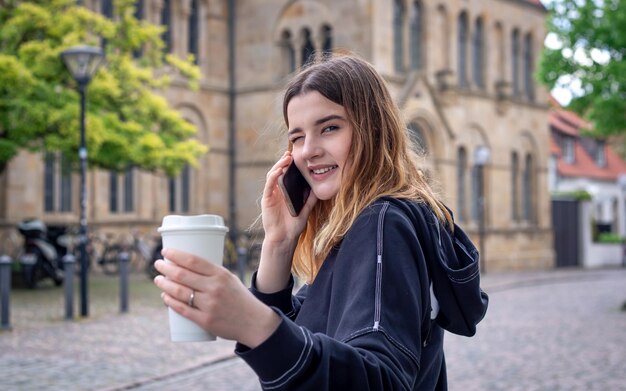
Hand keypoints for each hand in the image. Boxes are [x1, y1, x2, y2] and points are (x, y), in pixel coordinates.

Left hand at [154, 248, 280, 347]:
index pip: (193, 261)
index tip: (165, 251)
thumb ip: (212, 274)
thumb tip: (187, 268)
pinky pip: (183, 310)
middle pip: (183, 275)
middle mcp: (214, 288)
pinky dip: (171, 302)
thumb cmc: (240, 298)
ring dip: (165, 284)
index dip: (176, 255)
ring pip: (180, 292)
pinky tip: (165, 297)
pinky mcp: (206, 320)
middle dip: (166, 268)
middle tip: (158, 265)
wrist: (254, 322)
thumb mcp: (230, 280)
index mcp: (221, 274)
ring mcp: (209, 305)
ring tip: (158, 279)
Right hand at [262, 151, 316, 246]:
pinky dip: (273, 176)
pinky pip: (269, 185)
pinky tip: (279, 170)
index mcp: (285, 192)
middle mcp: (277, 191)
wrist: (284, 238)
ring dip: (278, 166)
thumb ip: (310, 199)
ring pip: (272, 175)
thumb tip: (318, 188)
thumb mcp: (305, 210)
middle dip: (284, 162)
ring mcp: (271, 194)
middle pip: (278, 172)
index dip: (289, 165)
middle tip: (290, 154)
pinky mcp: (267, 199)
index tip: (295, 156)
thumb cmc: (293, 226)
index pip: (286, 175)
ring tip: (286, 159)